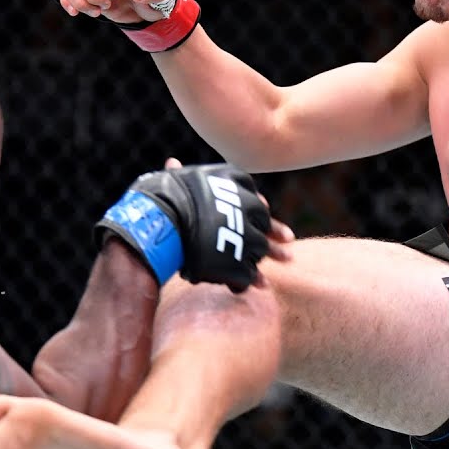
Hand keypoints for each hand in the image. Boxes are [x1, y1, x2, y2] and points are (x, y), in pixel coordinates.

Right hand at [95, 160, 291, 290]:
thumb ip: (179, 175)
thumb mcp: (173, 181)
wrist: (159, 220)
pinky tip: (258, 286)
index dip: (259, 210)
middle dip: (274, 237)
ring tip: (275, 273)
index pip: (252, 199)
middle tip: (289, 249)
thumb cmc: (162, 197)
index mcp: (233, 187)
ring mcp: (241, 236)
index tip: (265, 213)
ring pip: (258, 249)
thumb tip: (172, 162)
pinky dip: (251, 279)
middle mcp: (243, 209)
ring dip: (267, 259)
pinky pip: (246, 272)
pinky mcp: (233, 261)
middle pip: (262, 225)